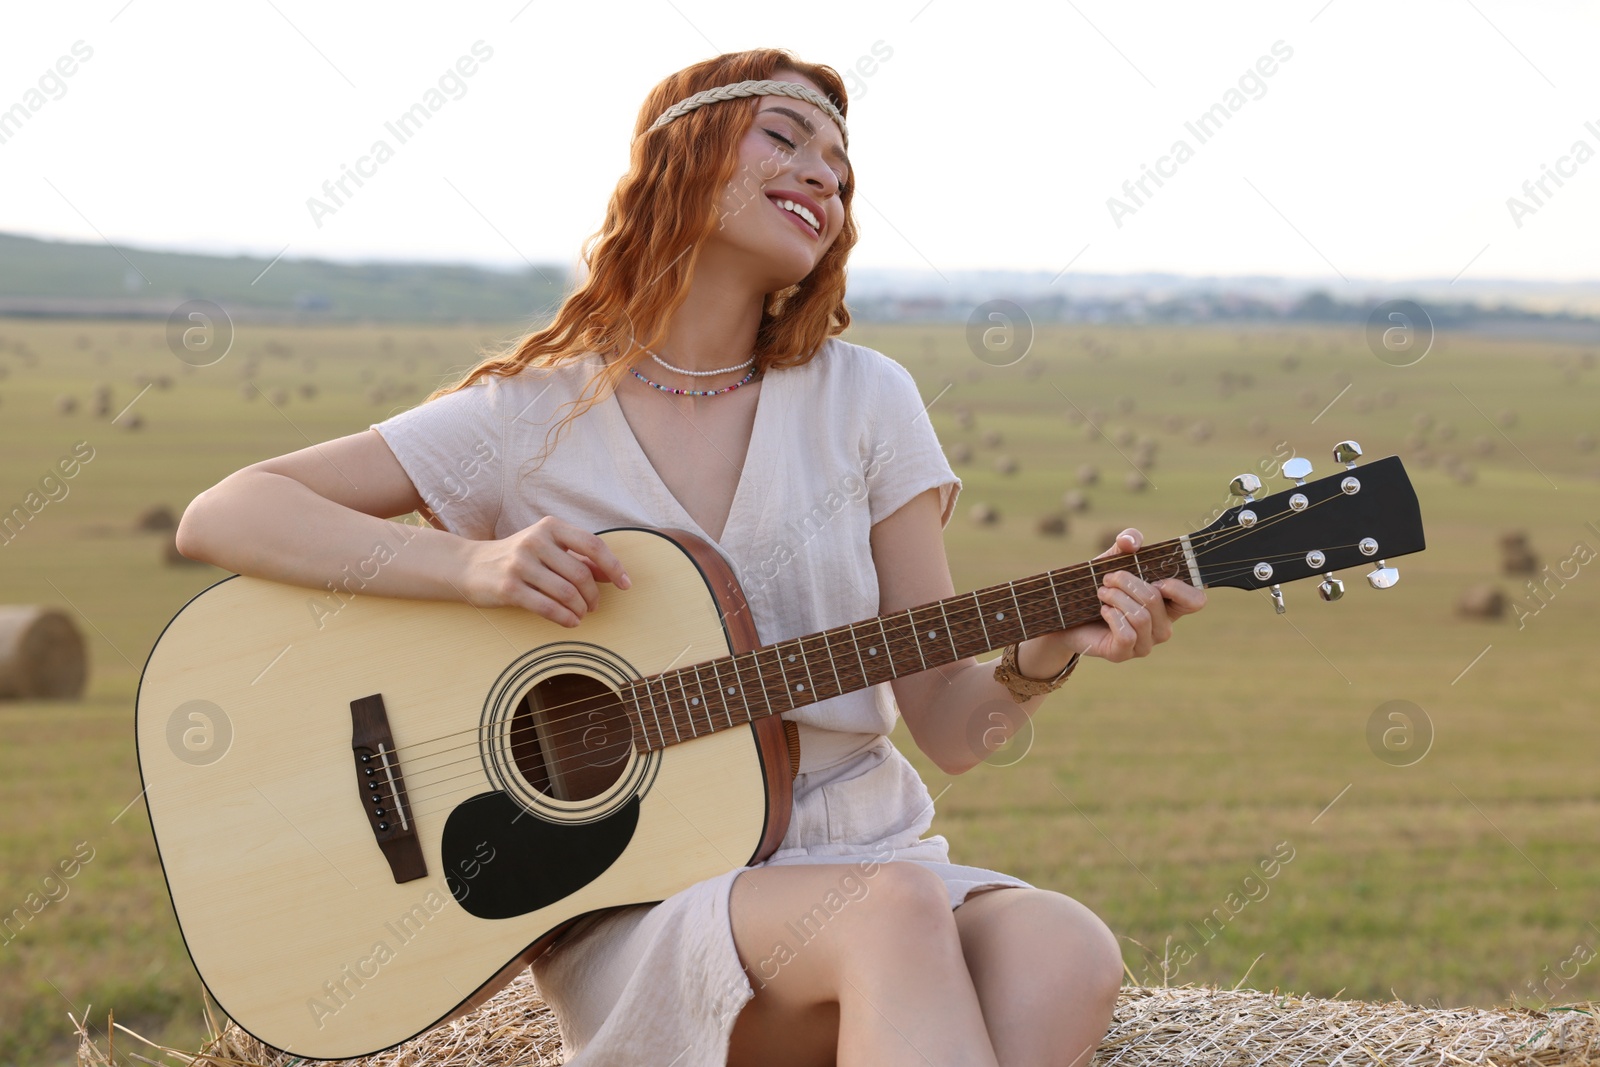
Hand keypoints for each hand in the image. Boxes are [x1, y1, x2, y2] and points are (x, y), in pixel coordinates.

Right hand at [456, 516, 631, 626]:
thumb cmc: (518, 558)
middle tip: (594, 606)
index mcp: (550, 527)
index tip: (625, 584)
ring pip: (566, 592)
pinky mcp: (508, 587)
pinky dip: (565, 618)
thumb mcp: (547, 548)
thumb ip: (578, 558)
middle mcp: (535, 541)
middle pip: (581, 574)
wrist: (470, 566)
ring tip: (581, 615)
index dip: (613, 566)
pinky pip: (547, 607)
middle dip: (593, 595)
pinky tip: (570, 621)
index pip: (592, 544)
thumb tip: (611, 574)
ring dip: (581, 609)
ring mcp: (520, 563)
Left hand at [1025, 528, 1206, 667]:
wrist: (1068, 614)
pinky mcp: (1123, 654)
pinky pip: (1127, 634)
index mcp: (1169, 604)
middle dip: (1127, 581)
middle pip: (1156, 600)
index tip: (1155, 577)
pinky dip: (1112, 616)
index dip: (1179, 587)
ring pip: (1141, 617)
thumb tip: (1130, 542)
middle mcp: (1162, 627)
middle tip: (1108, 577)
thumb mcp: (1113, 558)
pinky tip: (1102, 610)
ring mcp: (1145, 643)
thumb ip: (1128, 541)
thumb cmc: (1099, 585)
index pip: (1196, 601)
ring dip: (1116, 597)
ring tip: (1102, 592)